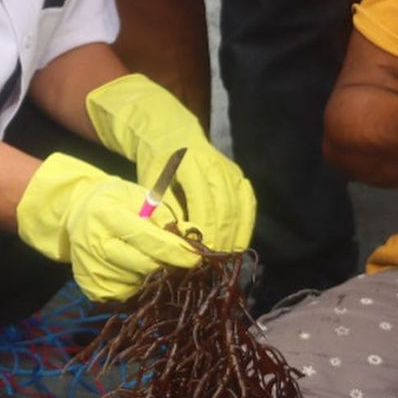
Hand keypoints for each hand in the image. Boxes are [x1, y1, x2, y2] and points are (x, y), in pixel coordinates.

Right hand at [17, 153, 199, 301]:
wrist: (77, 214)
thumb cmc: (116, 203)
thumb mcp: (139, 197)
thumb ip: (165, 217)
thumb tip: (191, 238)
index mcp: (106, 215)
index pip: (146, 238)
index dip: (174, 250)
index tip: (196, 258)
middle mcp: (94, 243)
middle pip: (142, 265)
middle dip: (167, 266)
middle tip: (180, 262)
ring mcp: (90, 268)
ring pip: (137, 284)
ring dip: (152, 277)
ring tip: (150, 261)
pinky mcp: (90, 287)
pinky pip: (126, 296)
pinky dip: (137, 287)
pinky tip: (135, 272)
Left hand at [85, 74, 255, 251]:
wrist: (172, 134)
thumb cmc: (156, 164)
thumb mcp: (150, 184)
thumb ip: (162, 210)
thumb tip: (174, 241)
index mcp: (189, 163)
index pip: (202, 201)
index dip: (202, 230)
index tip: (196, 254)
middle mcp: (215, 164)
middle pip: (224, 207)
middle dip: (219, 237)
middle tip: (210, 263)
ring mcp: (230, 169)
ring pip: (238, 207)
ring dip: (233, 235)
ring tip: (223, 259)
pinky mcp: (239, 176)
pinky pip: (248, 203)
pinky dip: (245, 225)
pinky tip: (238, 244)